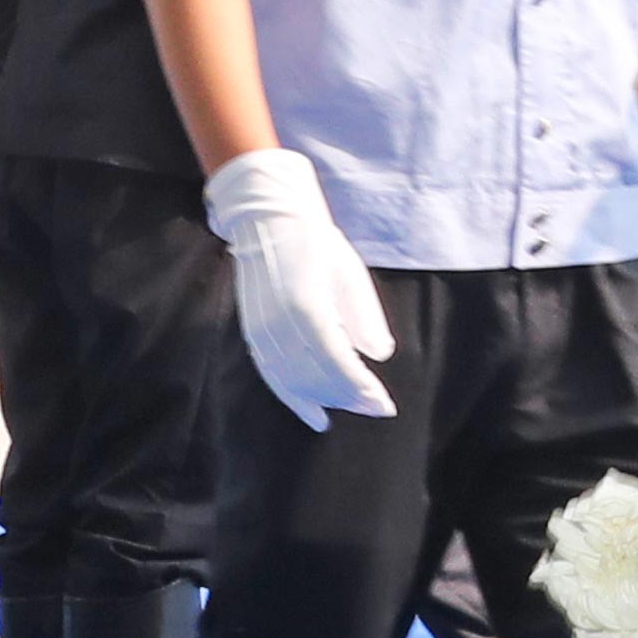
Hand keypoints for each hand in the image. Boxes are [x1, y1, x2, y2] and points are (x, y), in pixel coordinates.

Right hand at [202, 147, 396, 429]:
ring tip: (353, 406)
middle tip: (376, 406)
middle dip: (349, 397)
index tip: (384, 404)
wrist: (268, 222)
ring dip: (326, 400)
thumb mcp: (350, 273)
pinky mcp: (253, 335)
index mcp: (309, 307)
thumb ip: (364, 316)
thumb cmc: (316, 245)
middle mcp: (281, 325)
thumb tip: (379, 354)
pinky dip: (294, 400)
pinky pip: (273, 377)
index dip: (361, 388)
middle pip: (318, 378)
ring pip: (295, 383)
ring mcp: (263, 332)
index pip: (339, 363)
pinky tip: (314, 415)